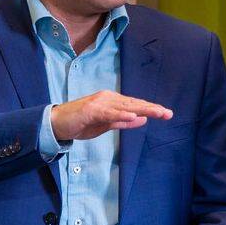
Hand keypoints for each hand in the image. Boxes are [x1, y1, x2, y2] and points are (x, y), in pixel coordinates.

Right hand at [51, 91, 171, 141]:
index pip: (135, 105)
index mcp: (112, 102)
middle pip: (134, 104)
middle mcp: (108, 99)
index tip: (166, 114)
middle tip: (168, 113)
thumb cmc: (80, 123)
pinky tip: (134, 116)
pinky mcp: (91, 110)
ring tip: (157, 112)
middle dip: (152, 108)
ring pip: (125, 106)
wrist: (57, 123)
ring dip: (142, 109)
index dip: (151, 109)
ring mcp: (100, 103)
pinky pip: (109, 113)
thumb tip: (142, 120)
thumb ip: (123, 122)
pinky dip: (122, 115)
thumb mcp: (105, 126)